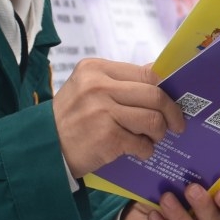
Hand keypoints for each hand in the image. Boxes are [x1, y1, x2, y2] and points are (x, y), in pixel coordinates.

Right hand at [54, 59, 185, 174]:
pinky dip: (145, 150)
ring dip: (159, 133)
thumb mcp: (88, 89)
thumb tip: (161, 77)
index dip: (167, 88)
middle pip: (155, 94)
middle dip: (172, 113)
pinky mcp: (106, 137)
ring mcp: (102, 111)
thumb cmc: (72, 118)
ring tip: (152, 138)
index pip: (147, 73)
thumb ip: (120, 83)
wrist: (43, 147)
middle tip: (176, 125)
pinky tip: (138, 151)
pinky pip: (142, 143)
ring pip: (153, 119)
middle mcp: (99, 86)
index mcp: (96, 69)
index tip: (174, 101)